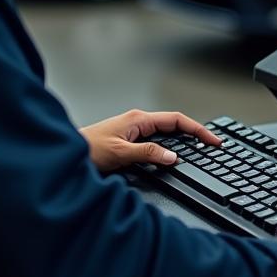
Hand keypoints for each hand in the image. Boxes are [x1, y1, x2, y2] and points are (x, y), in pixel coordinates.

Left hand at [78, 109, 221, 173]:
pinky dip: (169, 145)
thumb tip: (173, 157)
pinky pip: (155, 139)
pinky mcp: (127, 139)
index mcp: (138, 119)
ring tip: (200, 147)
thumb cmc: (86, 150)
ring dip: (183, 139)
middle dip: (195, 132)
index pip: (176, 120)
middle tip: (212, 144)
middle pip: (174, 124)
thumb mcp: (121, 153)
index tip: (212, 140)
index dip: (197, 130)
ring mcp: (132, 130)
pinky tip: (173, 153)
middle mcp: (137, 121)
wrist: (63, 154)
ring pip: (165, 131)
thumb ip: (149, 153)